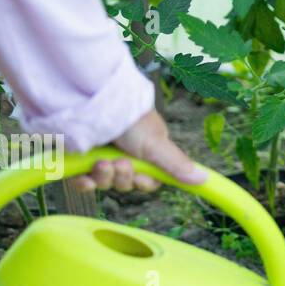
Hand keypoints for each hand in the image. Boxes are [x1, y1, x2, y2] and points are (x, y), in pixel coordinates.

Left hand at [74, 109, 206, 192]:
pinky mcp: (80, 159)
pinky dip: (85, 183)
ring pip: (106, 183)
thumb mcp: (157, 144)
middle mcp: (125, 154)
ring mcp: (101, 156)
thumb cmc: (128, 118)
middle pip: (126, 183)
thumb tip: (204, 180)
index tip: (140, 177)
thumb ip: (177, 165)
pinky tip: (84, 177)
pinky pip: (84, 183)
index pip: (148, 180)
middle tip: (119, 163)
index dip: (142, 182)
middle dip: (122, 177)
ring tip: (100, 162)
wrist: (93, 101)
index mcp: (147, 151)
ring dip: (104, 177)